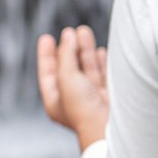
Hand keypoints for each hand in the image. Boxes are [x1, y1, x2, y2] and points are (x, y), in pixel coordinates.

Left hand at [36, 26, 109, 152]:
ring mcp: (93, 97)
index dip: (46, 55)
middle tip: (71, 30)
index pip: (48, 73)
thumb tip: (69, 36)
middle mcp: (74, 99)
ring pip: (87, 69)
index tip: (46, 38)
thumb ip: (66, 55)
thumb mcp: (67, 78)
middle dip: (70, 48)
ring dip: (86, 50)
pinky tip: (102, 51)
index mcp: (56, 101)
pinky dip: (102, 61)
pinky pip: (105, 74)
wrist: (109, 127)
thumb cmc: (84, 108)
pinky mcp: (111, 95)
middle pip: (69, 68)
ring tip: (85, 32)